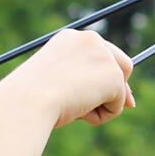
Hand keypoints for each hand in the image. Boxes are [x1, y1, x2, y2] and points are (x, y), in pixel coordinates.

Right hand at [4, 28, 135, 129]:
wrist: (27, 100)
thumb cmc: (32, 99)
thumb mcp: (56, 85)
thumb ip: (82, 83)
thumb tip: (113, 96)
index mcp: (71, 38)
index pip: (101, 53)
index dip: (105, 75)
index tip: (106, 92)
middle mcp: (90, 40)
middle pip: (122, 64)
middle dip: (122, 87)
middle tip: (127, 105)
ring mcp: (104, 56)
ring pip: (120, 88)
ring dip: (103, 105)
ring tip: (75, 111)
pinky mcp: (113, 76)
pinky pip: (117, 106)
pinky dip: (101, 117)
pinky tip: (79, 113)